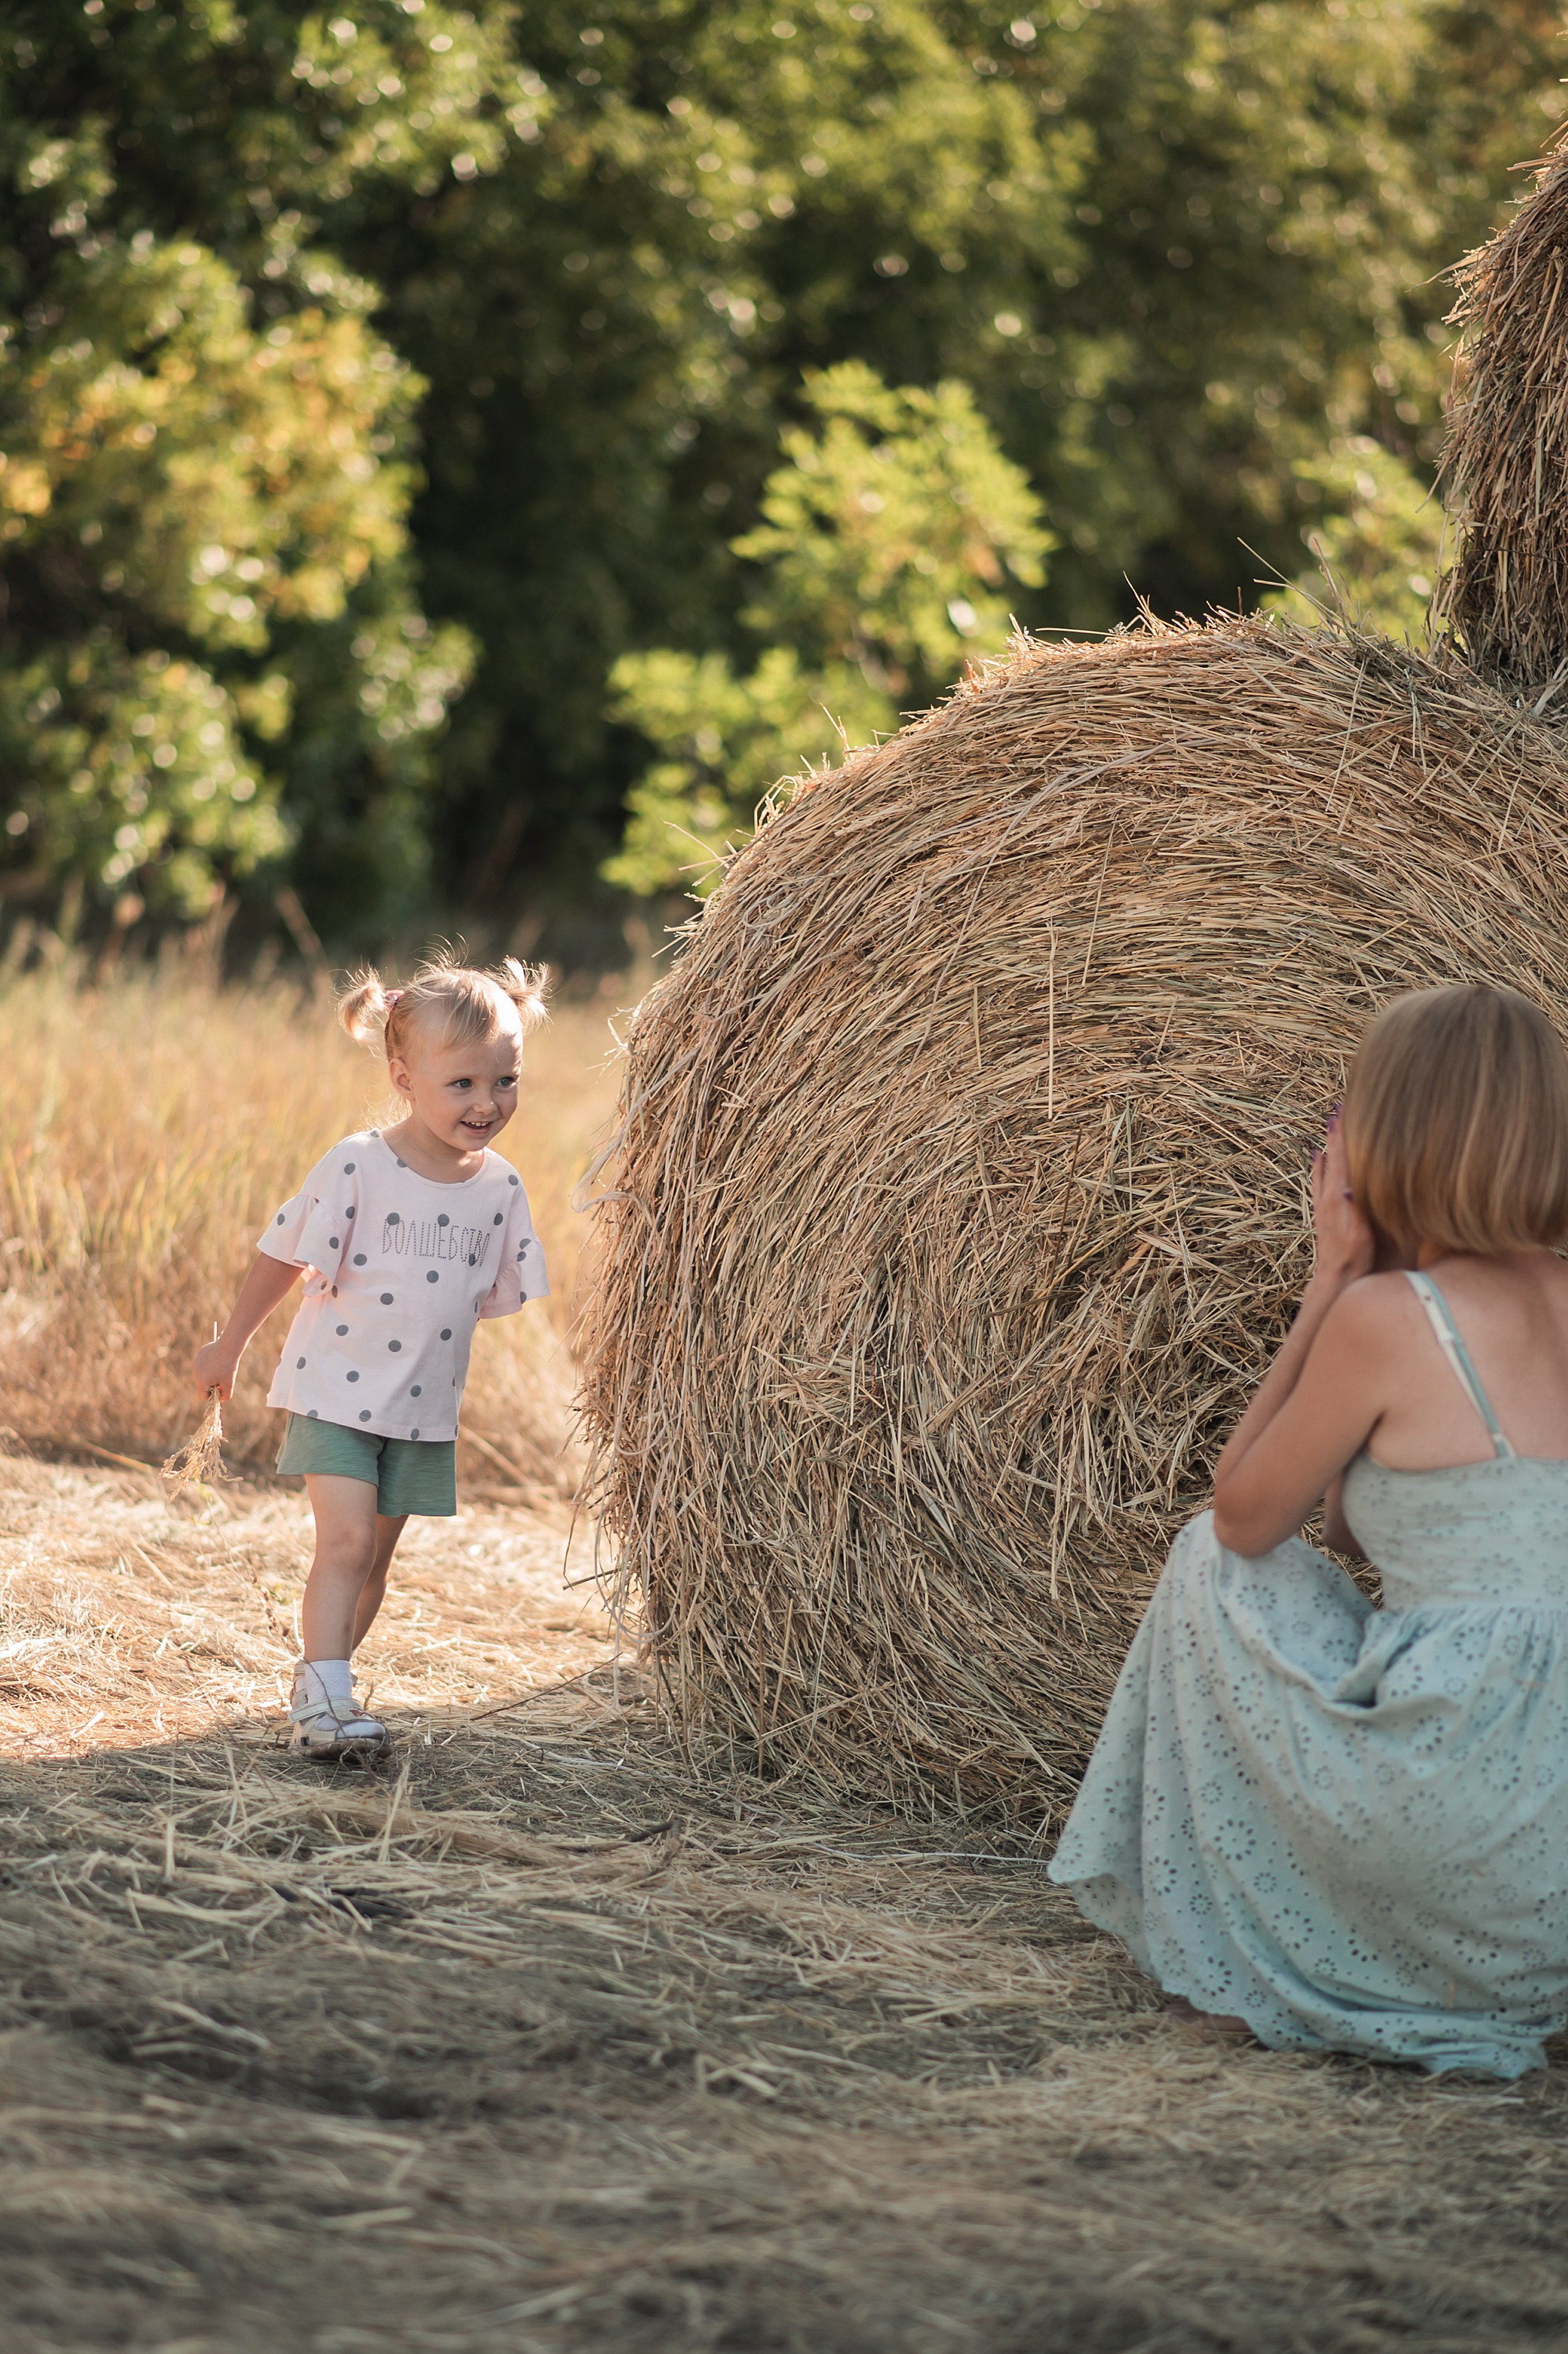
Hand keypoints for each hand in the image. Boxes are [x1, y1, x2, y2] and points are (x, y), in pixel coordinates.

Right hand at [193, 1338, 238, 1401]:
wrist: (229, 1346)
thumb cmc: (229, 1366)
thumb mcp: (230, 1384)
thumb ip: (225, 1395)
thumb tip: (219, 1398)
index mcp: (201, 1381)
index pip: (202, 1397)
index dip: (212, 1396)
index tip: (219, 1388)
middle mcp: (195, 1373)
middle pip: (202, 1385)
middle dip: (211, 1384)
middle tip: (222, 1377)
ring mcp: (196, 1363)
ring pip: (202, 1374)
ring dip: (210, 1375)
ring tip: (221, 1368)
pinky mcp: (200, 1355)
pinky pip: (203, 1364)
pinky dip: (210, 1365)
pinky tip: (218, 1359)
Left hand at [1310, 1112, 1374, 1286]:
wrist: (1336, 1276)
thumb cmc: (1355, 1256)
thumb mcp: (1361, 1231)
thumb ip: (1356, 1208)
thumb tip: (1349, 1188)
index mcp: (1339, 1195)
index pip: (1344, 1156)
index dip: (1346, 1133)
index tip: (1346, 1110)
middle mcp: (1329, 1194)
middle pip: (1334, 1154)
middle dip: (1337, 1131)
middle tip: (1338, 1107)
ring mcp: (1324, 1201)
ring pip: (1326, 1164)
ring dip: (1329, 1144)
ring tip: (1329, 1124)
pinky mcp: (1323, 1210)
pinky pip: (1319, 1179)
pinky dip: (1319, 1164)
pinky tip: (1317, 1155)